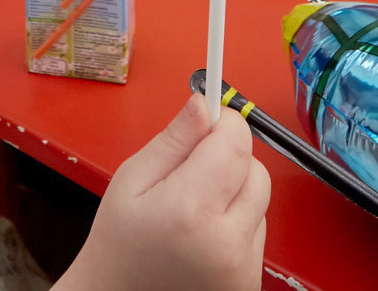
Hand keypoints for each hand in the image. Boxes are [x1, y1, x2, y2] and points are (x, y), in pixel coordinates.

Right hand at [60, 96, 267, 290]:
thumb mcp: (131, 180)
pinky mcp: (251, 282)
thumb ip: (173, 140)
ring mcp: (242, 268)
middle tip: (192, 171)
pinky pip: (257, 231)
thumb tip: (203, 104)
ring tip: (193, 211)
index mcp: (190, 210)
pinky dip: (237, 224)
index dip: (224, 123)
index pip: (237, 143)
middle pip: (256, 170)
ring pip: (259, 200)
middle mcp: (225, 242)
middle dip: (229, 158)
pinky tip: (204, 235)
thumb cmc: (118, 244)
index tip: (208, 120)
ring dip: (234, 194)